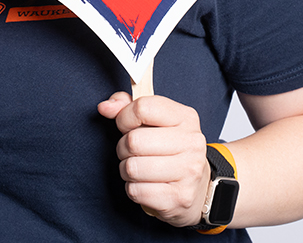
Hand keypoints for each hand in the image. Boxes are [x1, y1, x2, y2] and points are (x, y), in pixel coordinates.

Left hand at [97, 92, 210, 226]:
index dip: (124, 118)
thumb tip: (105, 107)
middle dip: (123, 147)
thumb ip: (126, 106)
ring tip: (137, 168)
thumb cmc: (169, 148)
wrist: (197, 187)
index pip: (143, 108)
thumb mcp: (153, 120)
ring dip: (126, 169)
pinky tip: (145, 184)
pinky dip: (133, 188)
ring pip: (132, 167)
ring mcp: (188, 172)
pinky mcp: (180, 198)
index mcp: (185, 117)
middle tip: (131, 151)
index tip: (126, 126)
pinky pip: (137, 191)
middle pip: (134, 141)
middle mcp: (191, 142)